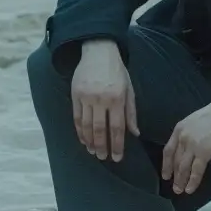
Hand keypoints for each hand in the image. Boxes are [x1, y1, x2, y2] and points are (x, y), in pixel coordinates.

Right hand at [70, 39, 137, 163]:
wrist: (98, 52)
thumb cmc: (117, 72)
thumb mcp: (129, 89)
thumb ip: (131, 112)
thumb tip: (135, 133)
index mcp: (118, 98)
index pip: (117, 127)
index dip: (117, 144)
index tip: (117, 157)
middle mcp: (101, 99)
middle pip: (101, 129)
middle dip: (102, 146)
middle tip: (103, 157)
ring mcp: (87, 98)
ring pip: (87, 125)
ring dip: (90, 141)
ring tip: (92, 151)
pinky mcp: (75, 96)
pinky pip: (77, 118)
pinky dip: (80, 131)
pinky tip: (83, 139)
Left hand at [158, 92, 210, 196]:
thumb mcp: (196, 121)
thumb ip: (190, 133)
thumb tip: (190, 146)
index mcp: (179, 129)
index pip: (168, 150)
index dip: (166, 164)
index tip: (166, 175)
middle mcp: (182, 138)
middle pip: (175, 161)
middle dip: (174, 176)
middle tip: (174, 188)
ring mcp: (193, 145)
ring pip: (183, 167)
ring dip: (181, 181)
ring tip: (180, 190)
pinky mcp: (205, 152)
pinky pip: (196, 170)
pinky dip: (193, 181)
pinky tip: (190, 188)